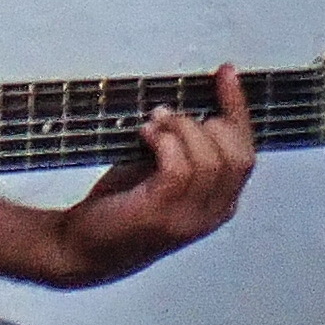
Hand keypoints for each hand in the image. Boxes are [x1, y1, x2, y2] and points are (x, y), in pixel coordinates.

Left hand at [48, 66, 255, 287]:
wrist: (80, 250)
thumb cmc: (120, 209)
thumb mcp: (161, 174)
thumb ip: (185, 150)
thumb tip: (191, 103)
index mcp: (219, 203)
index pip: (245, 152)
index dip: (238, 109)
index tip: (226, 74)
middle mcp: (212, 214)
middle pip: (237, 155)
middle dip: (207, 122)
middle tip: (168, 115)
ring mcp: (188, 218)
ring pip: (209, 158)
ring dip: (180, 128)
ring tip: (152, 124)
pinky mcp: (160, 215)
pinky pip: (180, 167)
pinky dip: (164, 141)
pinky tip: (146, 136)